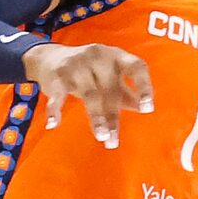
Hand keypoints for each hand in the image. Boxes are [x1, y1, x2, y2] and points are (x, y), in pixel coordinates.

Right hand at [23, 40, 151, 146]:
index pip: (136, 68)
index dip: (143, 87)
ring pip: (90, 95)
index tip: (147, 108)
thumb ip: (127, 93)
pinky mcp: (57, 74)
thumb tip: (143, 109)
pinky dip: (55, 109)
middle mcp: (99, 56)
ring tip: (102, 138)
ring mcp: (77, 63)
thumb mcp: (110, 78)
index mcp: (117, 57)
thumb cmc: (90, 71)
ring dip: (96, 118)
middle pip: (110, 90)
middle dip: (113, 117)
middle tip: (114, 141)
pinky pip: (58, 94)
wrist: (49, 57)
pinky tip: (53, 124)